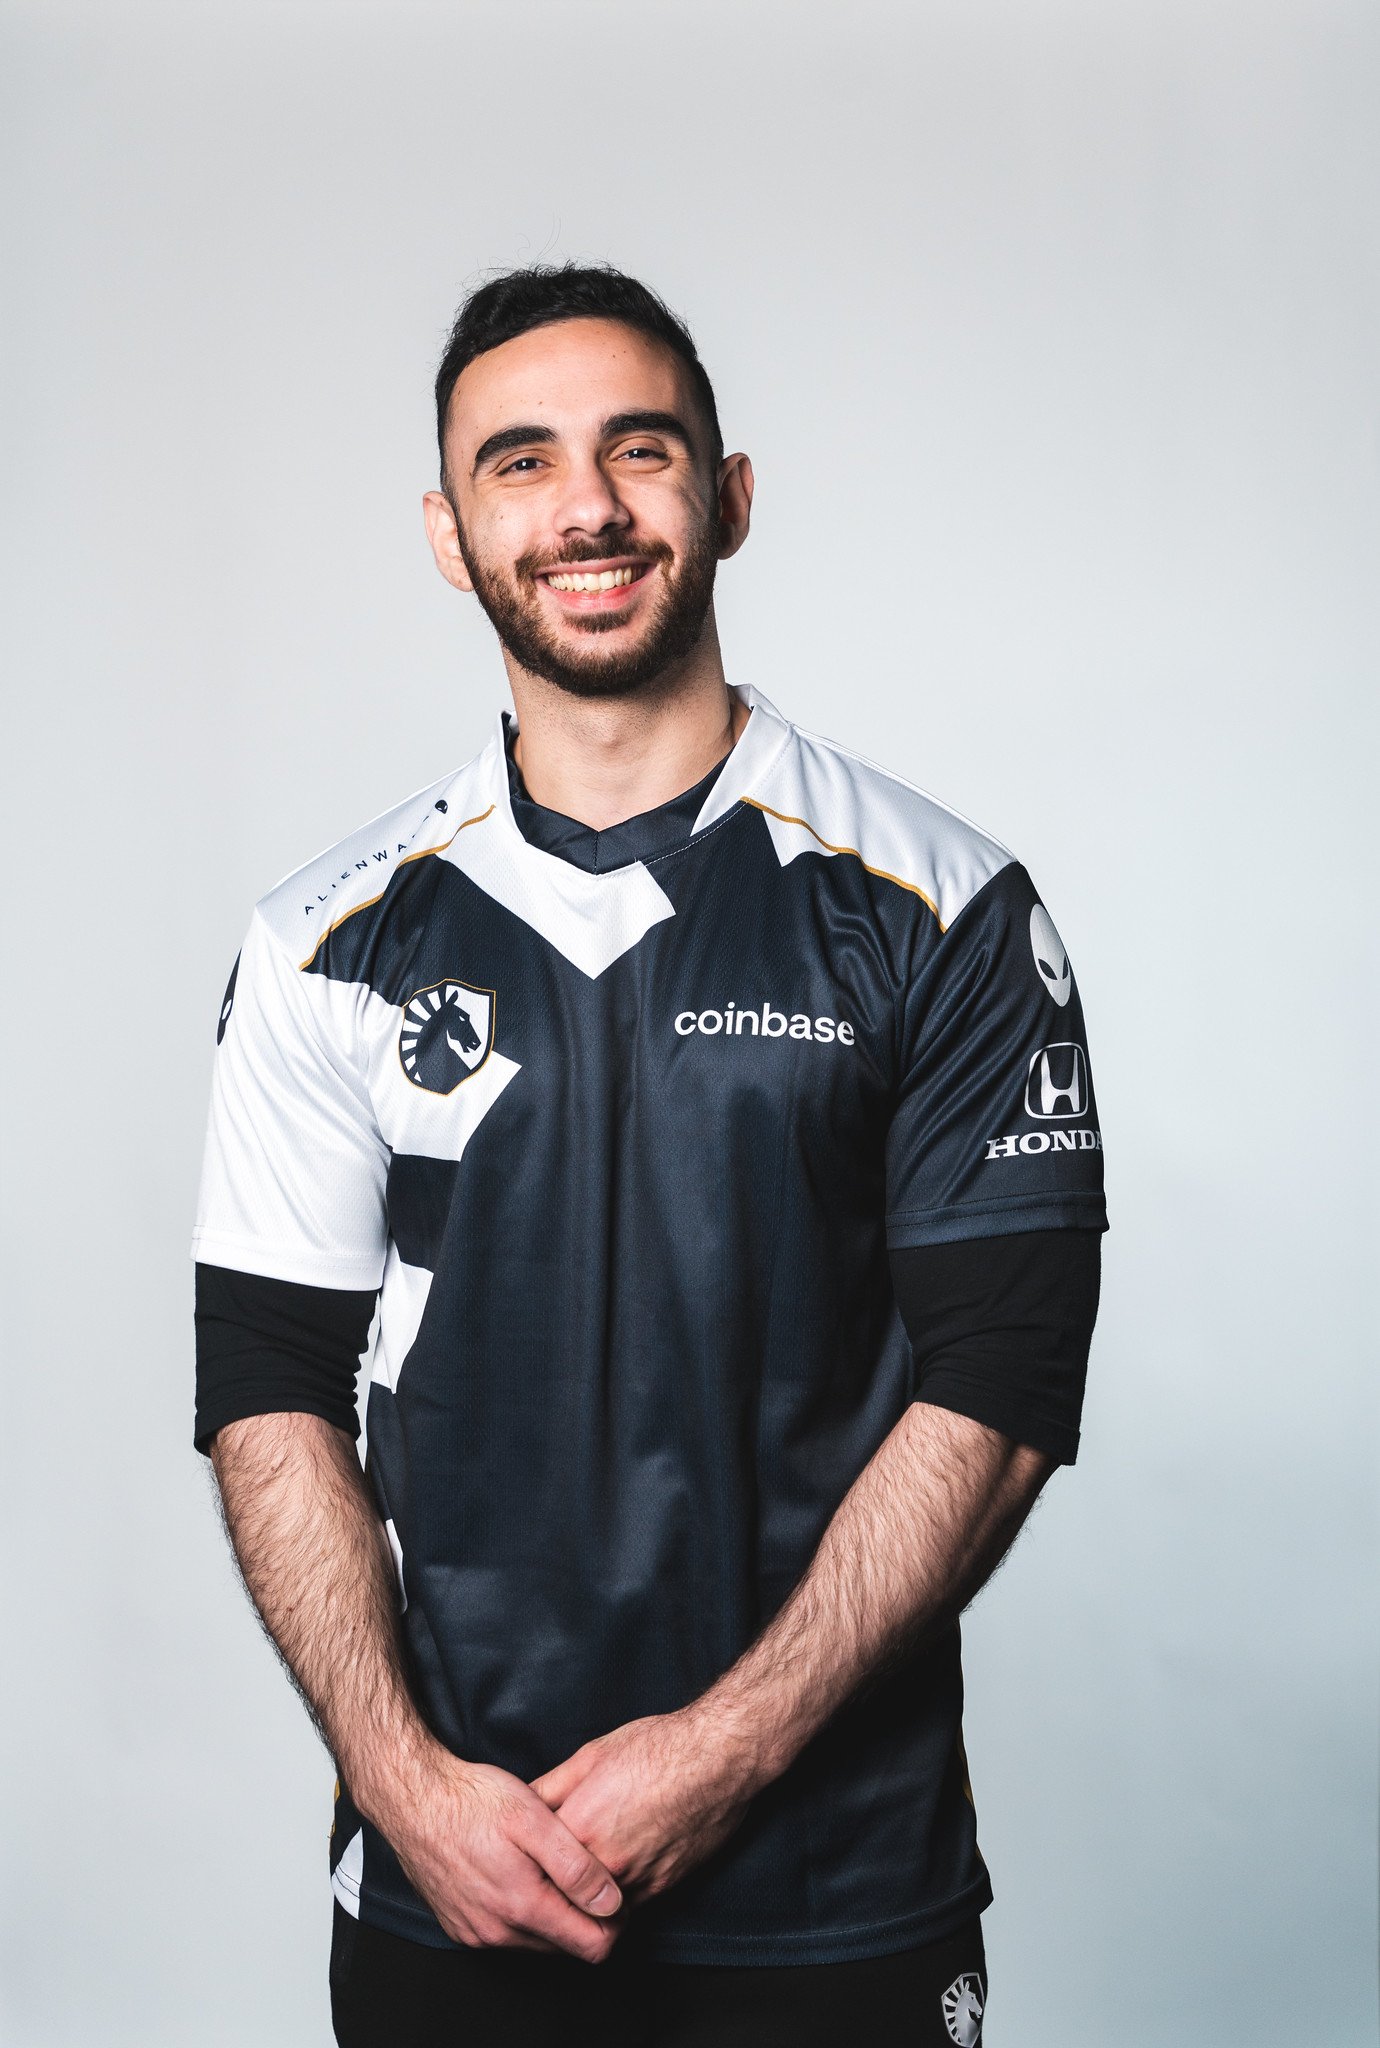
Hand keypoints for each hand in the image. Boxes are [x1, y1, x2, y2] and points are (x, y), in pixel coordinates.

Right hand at [368, 1743, 623, 1960]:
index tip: (614, 1889)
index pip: (590, 1946)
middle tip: (581, 1869)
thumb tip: (612, 1904)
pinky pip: (505, 1933)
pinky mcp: (459, 1926)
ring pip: (534, 1941)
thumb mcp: (535, 1819)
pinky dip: (520, 1912)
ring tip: (549, 1866)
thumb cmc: (473, 1800)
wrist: (414, 1798)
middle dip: (580, 1916)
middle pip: (563, 1945)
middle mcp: (498, 1932)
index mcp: (522, 1906)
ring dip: (549, 1912)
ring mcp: (475, 1932)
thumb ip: (576, 1867)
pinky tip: (519, 1872)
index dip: (612, 1922)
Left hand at [530, 1709, 755, 1905]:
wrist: (716, 1758)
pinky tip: (614, 1872)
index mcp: (578, 1826)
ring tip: (582, 1872)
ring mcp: (634, 1880)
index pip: (532, 1858)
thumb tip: (520, 1803)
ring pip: (594, 1904)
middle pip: (560, 1889)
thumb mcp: (591, 1755)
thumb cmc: (655, 1748)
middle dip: (551, 1882)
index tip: (520, 1854)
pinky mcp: (662, 1888)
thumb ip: (550, 1787)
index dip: (525, 1855)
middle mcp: (603, 1862)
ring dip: (584, 1894)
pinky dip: (616, 1896)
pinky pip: (627, 1905)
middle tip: (546, 1871)